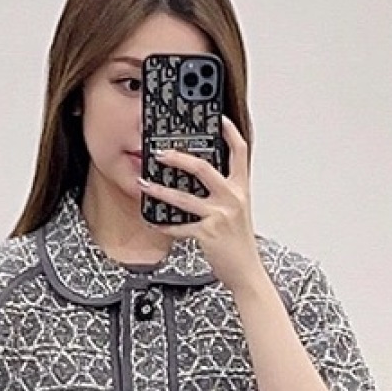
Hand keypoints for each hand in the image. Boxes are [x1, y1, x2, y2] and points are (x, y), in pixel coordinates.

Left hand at [136, 115, 265, 294]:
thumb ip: (225, 192)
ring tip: (145, 183)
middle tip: (160, 152)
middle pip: (204, 168)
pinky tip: (154, 222)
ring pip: (184, 198)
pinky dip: (165, 225)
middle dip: (178, 156)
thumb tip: (199, 178)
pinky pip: (180, 227)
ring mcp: (220, 216)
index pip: (240, 151)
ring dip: (160, 190)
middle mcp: (232, 198)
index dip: (229, 130)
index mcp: (241, 188)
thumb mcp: (238, 211)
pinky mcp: (207, 234)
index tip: (217, 117)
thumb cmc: (240, 243)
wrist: (247, 272)